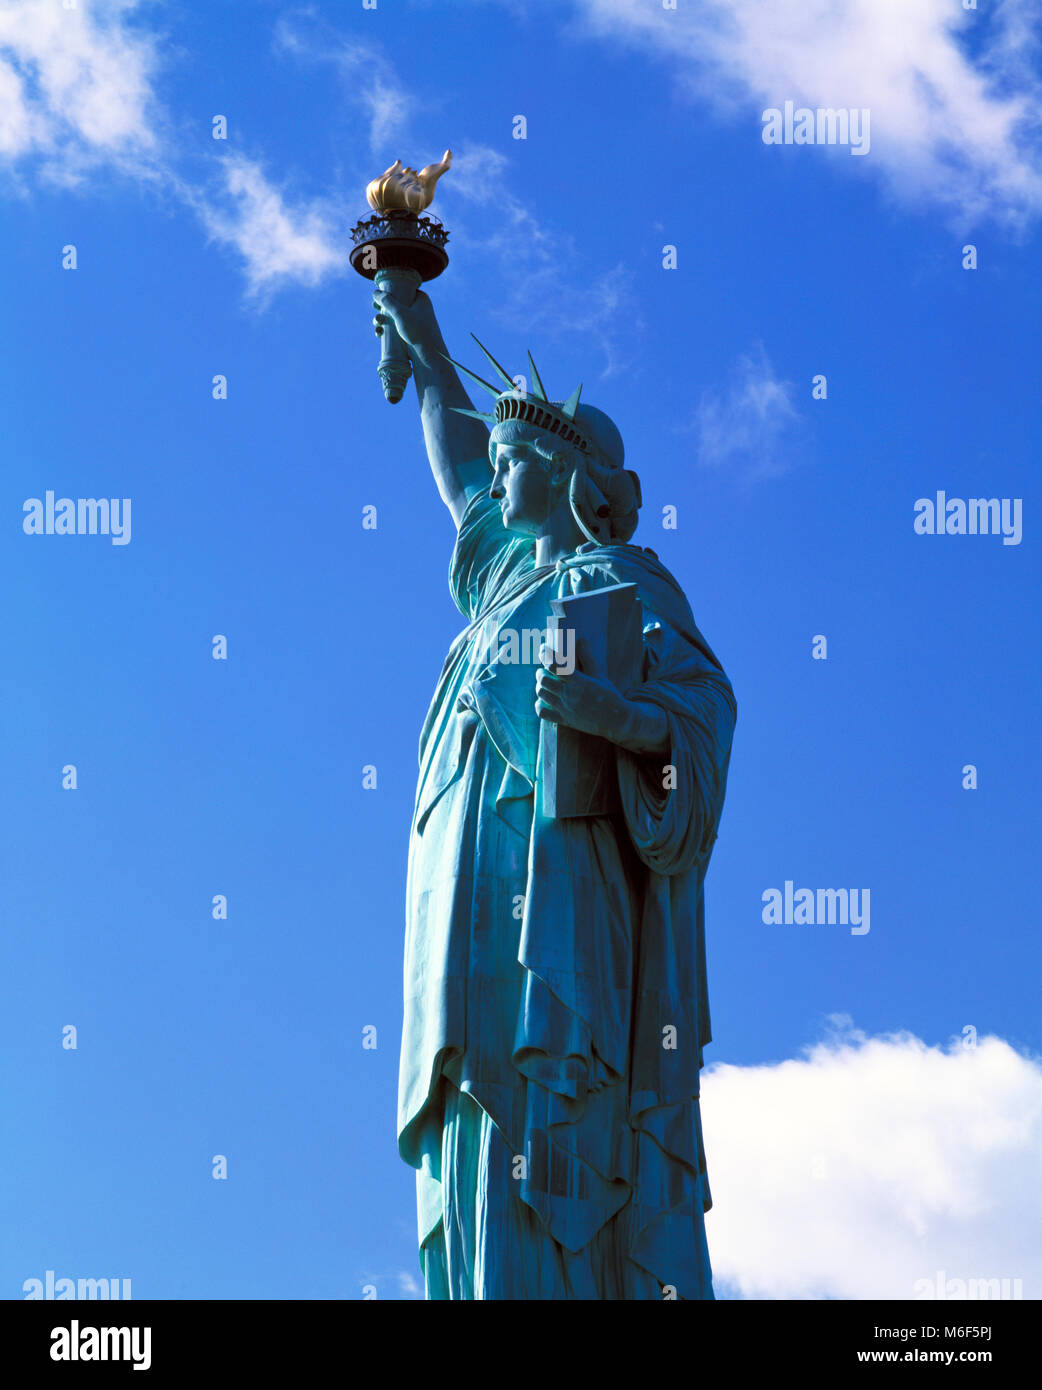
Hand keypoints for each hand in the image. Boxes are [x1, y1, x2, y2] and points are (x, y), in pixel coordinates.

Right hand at [371, 286, 444, 369]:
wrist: (429, 355)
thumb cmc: (418, 331)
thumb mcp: (400, 313)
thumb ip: (387, 302)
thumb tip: (375, 292)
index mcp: (421, 298)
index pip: (403, 289)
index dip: (390, 292)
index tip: (379, 296)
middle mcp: (418, 308)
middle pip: (396, 303)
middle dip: (383, 307)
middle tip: (375, 309)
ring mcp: (413, 322)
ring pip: (393, 317)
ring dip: (382, 319)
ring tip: (377, 323)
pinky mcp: (409, 334)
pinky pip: (395, 328)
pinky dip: (386, 330)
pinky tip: (379, 333)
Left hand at [535, 637, 668, 754]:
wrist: (615, 720)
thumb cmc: (608, 695)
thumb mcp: (599, 674)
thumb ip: (588, 657)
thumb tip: (581, 640)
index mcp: (578, 681)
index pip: (554, 665)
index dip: (545, 654)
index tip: (543, 648)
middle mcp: (569, 695)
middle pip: (543, 680)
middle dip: (540, 673)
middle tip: (543, 670)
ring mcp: (565, 708)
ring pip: (541, 694)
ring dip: (539, 686)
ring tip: (544, 683)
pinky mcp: (564, 720)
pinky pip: (542, 713)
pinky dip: (539, 705)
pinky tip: (543, 701)